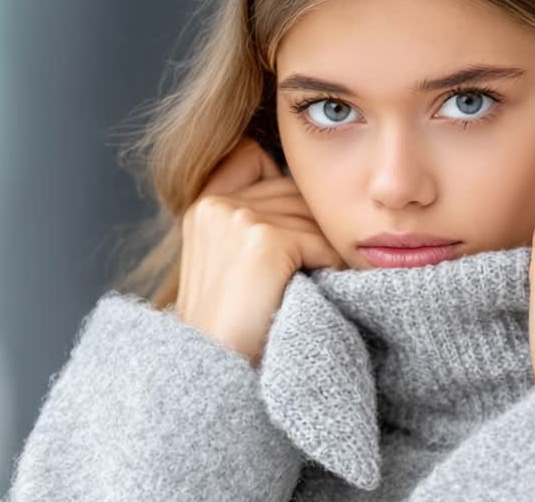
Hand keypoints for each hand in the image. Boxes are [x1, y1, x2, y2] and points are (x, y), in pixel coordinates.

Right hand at [174, 138, 345, 365]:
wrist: (215, 375)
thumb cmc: (232, 328)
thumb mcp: (230, 262)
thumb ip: (256, 221)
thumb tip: (313, 201)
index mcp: (203, 205)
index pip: (257, 160)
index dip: (283, 193)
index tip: (290, 235)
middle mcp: (216, 204)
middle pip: (294, 192)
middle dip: (313, 228)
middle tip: (321, 265)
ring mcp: (237, 218)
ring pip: (311, 216)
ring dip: (324, 249)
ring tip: (321, 282)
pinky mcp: (262, 240)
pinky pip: (320, 241)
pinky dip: (330, 266)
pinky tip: (318, 292)